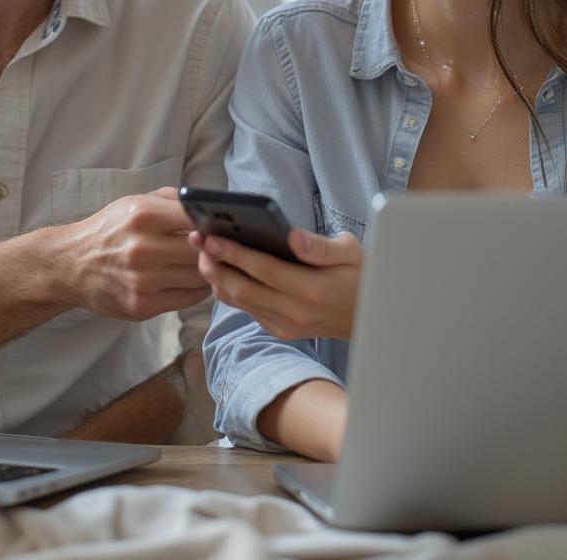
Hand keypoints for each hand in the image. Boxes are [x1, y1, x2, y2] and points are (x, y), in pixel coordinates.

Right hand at [59, 187, 210, 320]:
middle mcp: (143, 247)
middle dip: (213, 249)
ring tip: (207, 264)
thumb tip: (209, 203)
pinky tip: (193, 281)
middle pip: (201, 250)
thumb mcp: (134, 202)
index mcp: (143, 215)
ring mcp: (142, 279)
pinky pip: (187, 298)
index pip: (196, 216)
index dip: (214, 222)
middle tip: (220, 248)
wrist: (71, 265)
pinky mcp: (142, 305)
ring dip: (208, 271)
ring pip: (198, 276)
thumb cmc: (109, 230)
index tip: (221, 225)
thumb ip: (172, 200)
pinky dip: (196, 290)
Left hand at [191, 226, 361, 340]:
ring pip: (239, 302)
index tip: (211, 237)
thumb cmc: (358, 274)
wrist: (369, 315)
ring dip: (216, 278)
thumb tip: (292, 236)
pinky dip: (228, 291)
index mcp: (312, 288)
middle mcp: (295, 312)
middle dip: (214, 265)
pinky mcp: (279, 331)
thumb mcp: (350, 252)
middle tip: (196, 242)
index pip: (263, 269)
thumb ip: (319, 246)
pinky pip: (246, 310)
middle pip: (242, 288)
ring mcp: (285, 325)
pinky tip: (220, 271)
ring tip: (202, 254)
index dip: (234, 254)